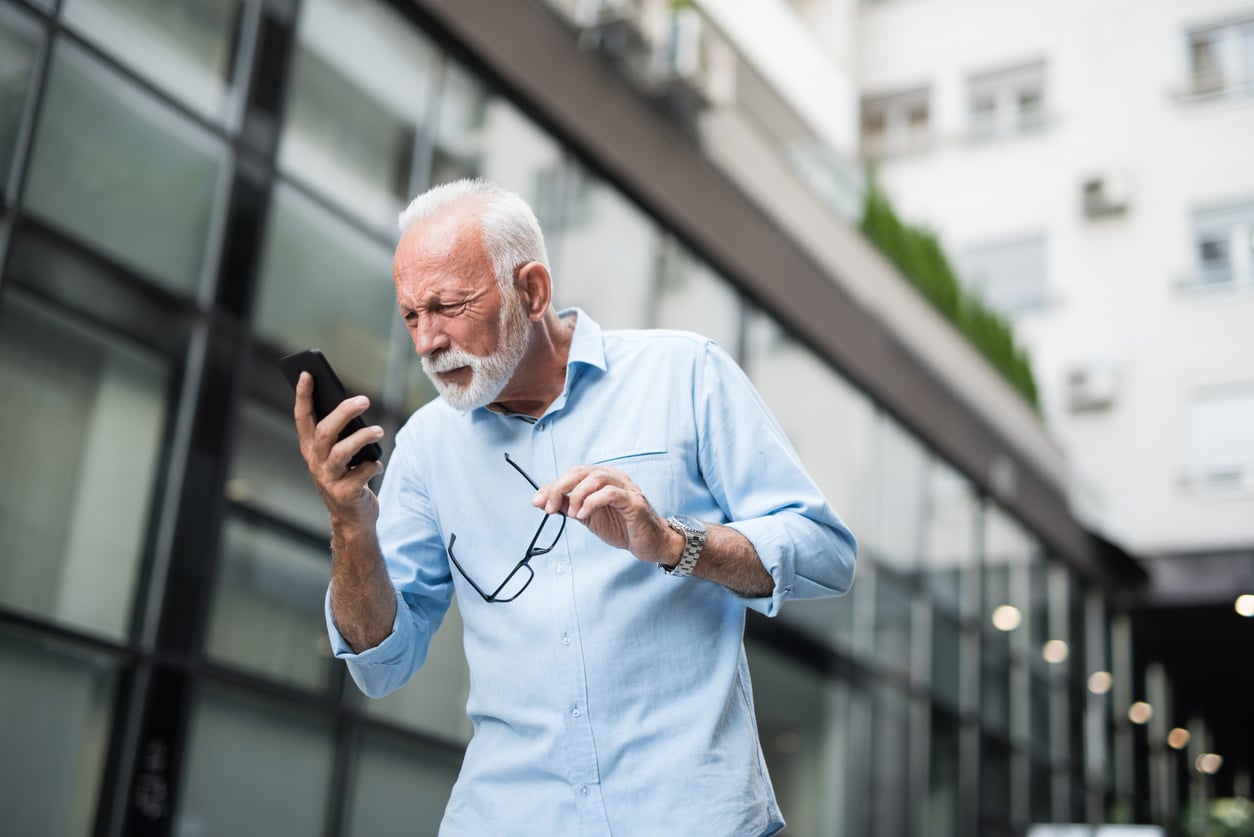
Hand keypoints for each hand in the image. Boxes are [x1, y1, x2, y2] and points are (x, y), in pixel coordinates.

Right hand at [293, 371, 384, 526]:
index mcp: (310, 448)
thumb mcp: (338, 454)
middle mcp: (316, 462)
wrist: (352, 518)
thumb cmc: (347, 477)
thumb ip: (341, 433)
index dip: (303, 395)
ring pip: (341, 452)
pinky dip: (373, 465)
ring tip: (378, 431)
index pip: (302, 417)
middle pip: (325, 431)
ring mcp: (328, 479)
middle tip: (364, 400)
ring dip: (362, 438)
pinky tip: (377, 464)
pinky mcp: (345, 493)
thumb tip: (354, 404)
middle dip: (343, 412)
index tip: (307, 373)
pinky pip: (362, 472)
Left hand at [532, 465, 681, 564]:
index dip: (552, 486)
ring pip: (596, 477)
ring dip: (577, 495)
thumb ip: (567, 506)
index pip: (573, 474)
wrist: (650, 543)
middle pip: (581, 471)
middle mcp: (614, 478)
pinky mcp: (634, 501)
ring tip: (571, 514)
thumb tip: (540, 501)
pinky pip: (610, 493)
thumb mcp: (587, 516)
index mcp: (602, 479)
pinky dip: (592, 502)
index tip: (537, 502)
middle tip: (547, 507)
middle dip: (560, 487)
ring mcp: (626, 487)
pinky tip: (583, 515)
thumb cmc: (622, 527)